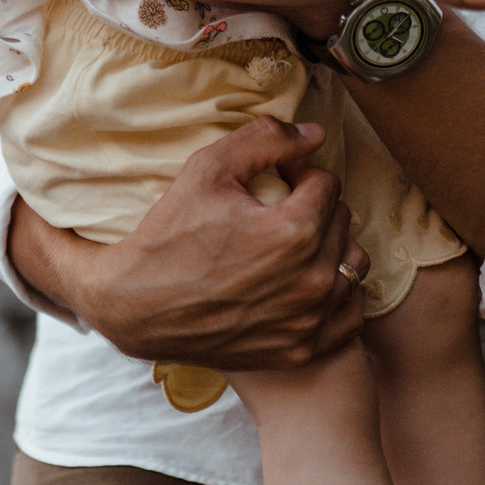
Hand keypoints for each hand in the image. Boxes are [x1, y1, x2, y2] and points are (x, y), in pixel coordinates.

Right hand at [7, 118, 369, 368]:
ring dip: (329, 248)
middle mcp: (311, 280)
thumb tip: (316, 134)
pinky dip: (333, 296)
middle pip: (341, 221)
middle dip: (313, 208)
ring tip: (291, 247)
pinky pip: (348, 314)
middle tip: (273, 214)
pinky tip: (302, 284)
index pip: (327, 184)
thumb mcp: (208, 169)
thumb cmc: (168, 234)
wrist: (133, 309)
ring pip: (351, 264)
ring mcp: (308, 320)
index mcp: (296, 232)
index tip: (272, 185)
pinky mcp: (301, 350)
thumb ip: (267, 139)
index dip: (297, 176)